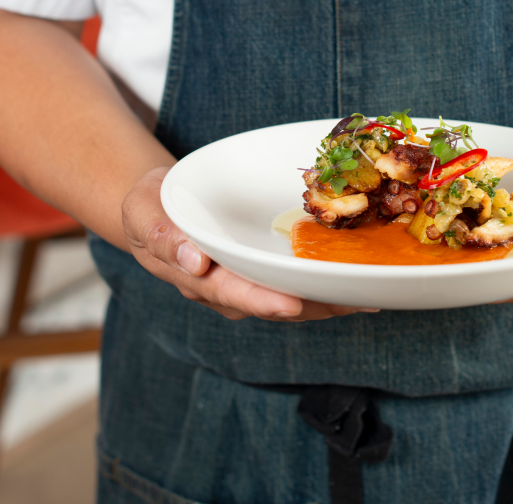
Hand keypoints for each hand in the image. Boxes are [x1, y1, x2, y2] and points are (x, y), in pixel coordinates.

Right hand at [121, 167, 378, 321]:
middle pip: (276, 302)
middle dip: (317, 305)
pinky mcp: (267, 272)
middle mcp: (230, 289)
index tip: (291, 304)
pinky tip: (358, 278)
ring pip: (295, 298)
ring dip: (332, 299)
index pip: (234, 294)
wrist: (162, 206)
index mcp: (200, 279)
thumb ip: (163, 236)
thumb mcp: (142, 213)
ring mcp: (251, 284)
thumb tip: (194, 262)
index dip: (263, 301)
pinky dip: (328, 283)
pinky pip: (299, 282)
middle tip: (355, 301)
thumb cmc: (150, 208)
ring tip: (370, 293)